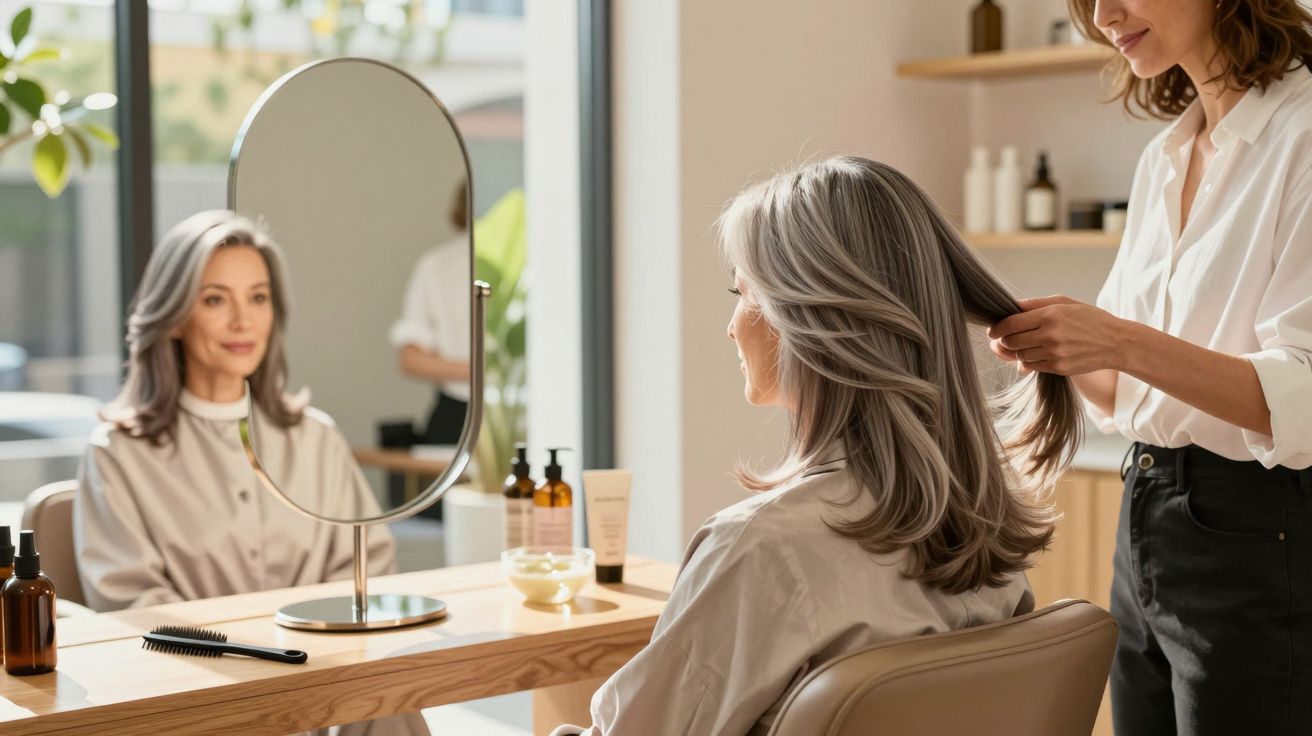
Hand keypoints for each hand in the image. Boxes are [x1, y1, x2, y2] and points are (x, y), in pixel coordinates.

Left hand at [987, 295, 1129, 375]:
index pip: (1010, 324)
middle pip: (1010, 342)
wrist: (1116, 342)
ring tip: (1024, 345)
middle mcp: (1050, 335)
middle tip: (1004, 339)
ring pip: (1019, 356)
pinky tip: (1035, 354)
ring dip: (1017, 352)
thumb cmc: (1088, 318)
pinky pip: (1031, 367)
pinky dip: (1028, 362)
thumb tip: (1009, 306)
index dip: (996, 328)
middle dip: (1003, 341)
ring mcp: (1054, 354)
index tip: (992, 330)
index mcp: (1050, 315)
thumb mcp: (1064, 303)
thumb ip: (1035, 304)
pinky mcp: (1058, 368)